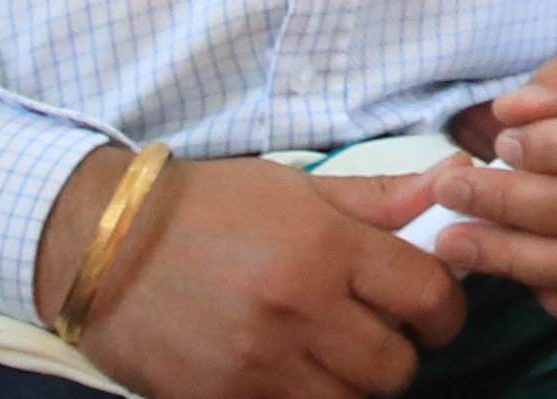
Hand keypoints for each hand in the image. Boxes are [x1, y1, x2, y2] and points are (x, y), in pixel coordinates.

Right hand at [69, 153, 467, 398]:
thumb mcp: (297, 188)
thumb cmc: (208, 207)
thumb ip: (379, 197)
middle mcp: (299, 310)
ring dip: (353, 385)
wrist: (104, 246)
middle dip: (401, 354)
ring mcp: (257, 365)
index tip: (431, 308)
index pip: (430, 297)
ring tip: (335, 357)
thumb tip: (453, 178)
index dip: (445, 308)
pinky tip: (292, 376)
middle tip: (381, 335)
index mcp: (328, 249)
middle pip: (396, 367)